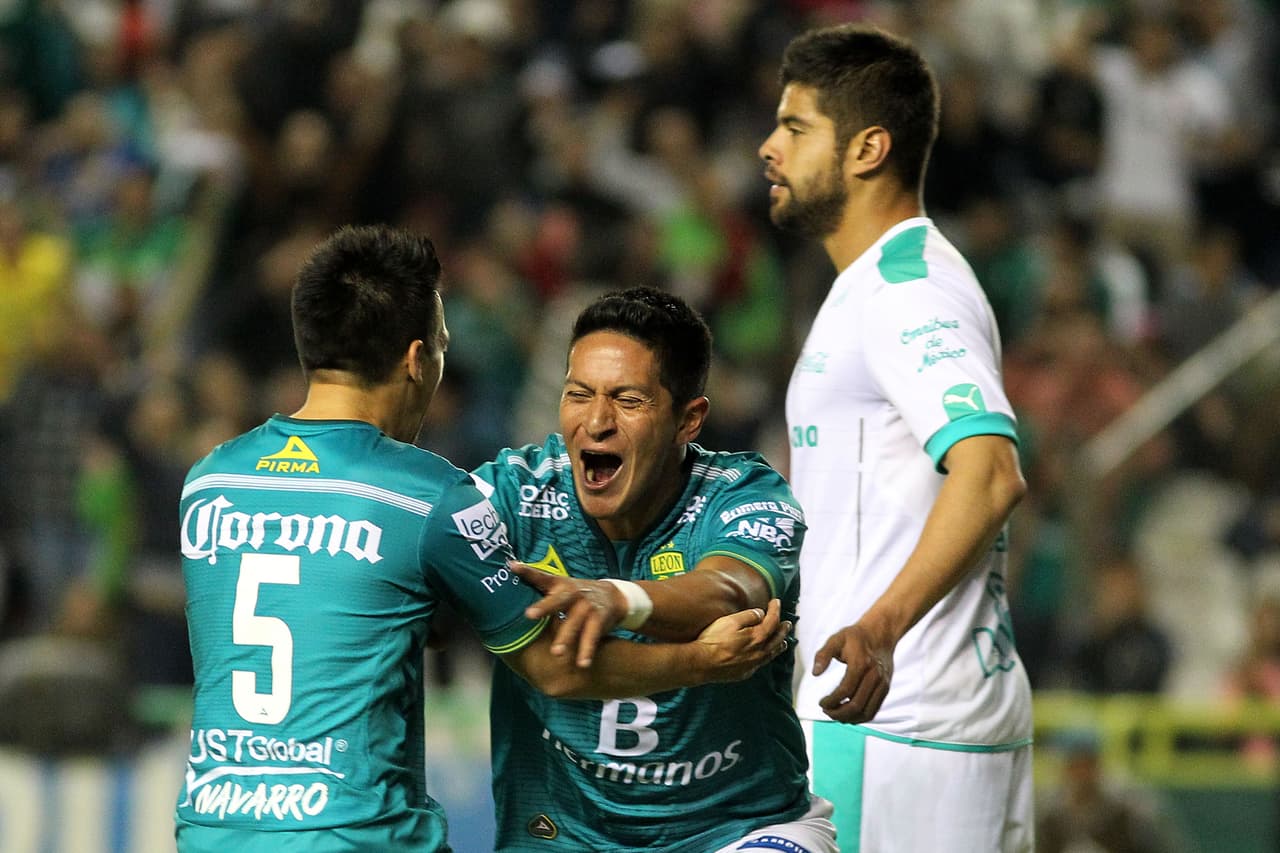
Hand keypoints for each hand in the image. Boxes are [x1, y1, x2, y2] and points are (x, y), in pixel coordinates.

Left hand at [510, 562, 625, 667]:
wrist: (611, 596)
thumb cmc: (574, 594)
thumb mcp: (557, 586)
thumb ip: (535, 581)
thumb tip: (509, 567)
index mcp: (558, 584)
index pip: (540, 576)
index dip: (526, 571)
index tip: (512, 567)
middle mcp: (572, 593)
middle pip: (557, 600)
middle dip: (544, 607)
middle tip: (529, 615)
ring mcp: (586, 606)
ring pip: (574, 622)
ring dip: (565, 637)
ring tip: (556, 653)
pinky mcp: (599, 619)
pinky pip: (592, 636)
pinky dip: (587, 650)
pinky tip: (582, 664)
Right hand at [693, 599, 791, 682]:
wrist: (702, 663)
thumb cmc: (713, 641)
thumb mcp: (730, 621)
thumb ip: (748, 616)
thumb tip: (760, 614)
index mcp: (757, 637)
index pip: (772, 621)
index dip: (775, 610)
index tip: (776, 602)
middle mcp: (759, 652)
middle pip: (777, 639)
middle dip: (783, 629)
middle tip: (787, 623)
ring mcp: (752, 664)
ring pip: (772, 654)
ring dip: (779, 644)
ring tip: (783, 641)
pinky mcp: (745, 672)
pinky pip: (762, 663)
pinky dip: (768, 656)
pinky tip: (765, 655)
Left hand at [812, 621, 894, 722]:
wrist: (880, 634)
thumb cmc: (855, 637)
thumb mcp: (836, 639)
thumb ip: (823, 655)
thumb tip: (815, 673)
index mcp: (861, 664)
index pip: (845, 690)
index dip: (832, 701)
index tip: (821, 703)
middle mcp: (874, 676)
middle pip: (857, 705)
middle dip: (838, 713)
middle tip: (826, 711)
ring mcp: (882, 684)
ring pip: (867, 712)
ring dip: (849, 718)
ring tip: (835, 715)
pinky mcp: (885, 689)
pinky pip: (874, 710)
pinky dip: (861, 717)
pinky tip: (849, 715)